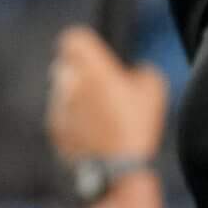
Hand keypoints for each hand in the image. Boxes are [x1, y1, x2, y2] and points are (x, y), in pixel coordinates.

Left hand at [46, 26, 168, 163]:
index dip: (83, 43)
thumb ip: (141, 70)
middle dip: (80, 72)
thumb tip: (134, 71)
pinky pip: (61, 116)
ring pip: (62, 91)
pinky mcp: (54, 130)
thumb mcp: (154, 90)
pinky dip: (73, 119)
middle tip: (101, 85)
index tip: (94, 52)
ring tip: (101, 114)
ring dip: (76, 96)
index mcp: (92, 69)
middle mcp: (69, 84)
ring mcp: (58, 108)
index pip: (72, 39)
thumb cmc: (136, 125)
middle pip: (64, 65)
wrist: (116, 168)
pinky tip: (94, 132)